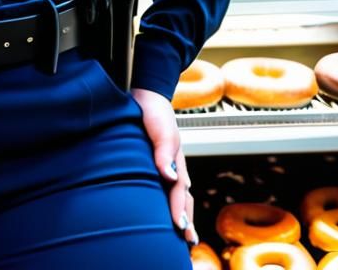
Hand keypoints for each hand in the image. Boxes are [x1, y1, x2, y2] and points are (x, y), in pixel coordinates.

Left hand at [131, 87, 196, 244]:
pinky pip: (167, 186)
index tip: (180, 227)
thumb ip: (164, 154)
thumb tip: (171, 177)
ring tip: (183, 233)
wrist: (149, 96)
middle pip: (183, 198)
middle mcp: (175, 167)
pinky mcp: (158, 162)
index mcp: (177, 163)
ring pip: (178, 195)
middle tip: (188, 242)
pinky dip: (171, 201)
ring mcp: (168, 165)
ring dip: (182, 213)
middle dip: (186, 219)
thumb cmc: (155, 113)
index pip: (179, 192)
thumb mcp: (161, 131)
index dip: (180, 210)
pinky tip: (167, 207)